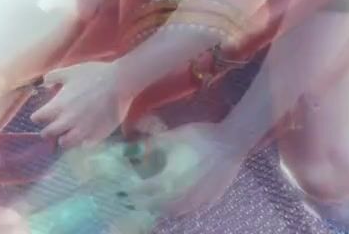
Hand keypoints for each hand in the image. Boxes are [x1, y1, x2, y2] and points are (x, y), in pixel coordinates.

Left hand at [30, 61, 129, 147]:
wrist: (118, 83)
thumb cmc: (93, 75)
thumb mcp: (70, 71)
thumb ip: (54, 77)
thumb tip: (44, 83)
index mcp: (58, 106)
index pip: (39, 117)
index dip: (37, 117)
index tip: (39, 116)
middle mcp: (67, 121)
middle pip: (49, 133)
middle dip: (47, 132)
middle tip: (49, 129)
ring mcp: (81, 130)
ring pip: (65, 143)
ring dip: (63, 140)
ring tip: (65, 137)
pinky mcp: (96, 136)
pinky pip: (84, 145)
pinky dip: (81, 143)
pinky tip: (83, 138)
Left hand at [130, 122, 248, 215]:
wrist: (231, 143)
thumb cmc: (200, 137)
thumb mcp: (171, 136)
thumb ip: (148, 145)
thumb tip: (128, 150)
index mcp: (167, 182)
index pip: (141, 194)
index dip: (128, 193)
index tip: (118, 192)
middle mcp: (179, 198)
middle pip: (153, 207)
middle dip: (139, 204)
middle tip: (129, 200)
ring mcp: (195, 203)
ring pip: (170, 212)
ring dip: (157, 208)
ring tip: (148, 202)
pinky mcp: (207, 202)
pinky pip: (185, 211)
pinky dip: (174, 209)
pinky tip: (172, 202)